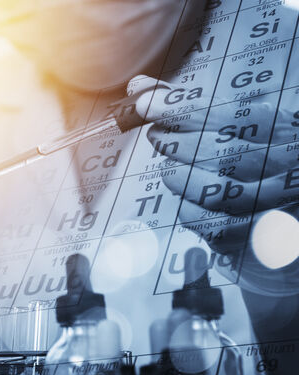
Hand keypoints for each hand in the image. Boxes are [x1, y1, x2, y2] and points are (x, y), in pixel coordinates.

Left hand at [131, 75, 298, 295]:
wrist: (289, 208)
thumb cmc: (260, 156)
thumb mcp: (239, 123)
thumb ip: (191, 105)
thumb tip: (141, 89)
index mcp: (285, 133)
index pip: (228, 116)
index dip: (181, 109)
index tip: (147, 103)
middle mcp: (284, 168)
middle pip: (218, 152)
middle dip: (175, 141)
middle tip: (158, 135)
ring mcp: (272, 204)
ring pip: (211, 190)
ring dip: (178, 175)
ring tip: (171, 167)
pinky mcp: (254, 236)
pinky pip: (207, 222)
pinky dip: (186, 207)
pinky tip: (185, 197)